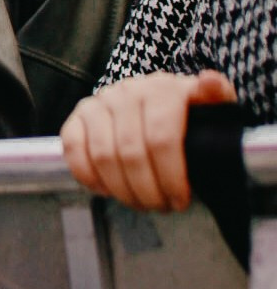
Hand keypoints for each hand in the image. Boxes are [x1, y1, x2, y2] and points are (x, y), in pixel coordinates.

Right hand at [61, 69, 237, 210]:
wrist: (154, 102)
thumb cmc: (185, 114)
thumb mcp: (210, 105)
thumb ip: (216, 96)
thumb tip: (210, 82)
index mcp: (162, 89)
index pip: (161, 139)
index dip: (170, 177)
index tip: (180, 200)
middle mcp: (127, 91)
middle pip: (130, 152)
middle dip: (146, 190)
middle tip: (160, 207)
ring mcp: (100, 101)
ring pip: (102, 155)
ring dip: (120, 189)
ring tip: (139, 202)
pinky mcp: (79, 114)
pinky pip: (73, 148)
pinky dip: (87, 176)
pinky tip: (107, 190)